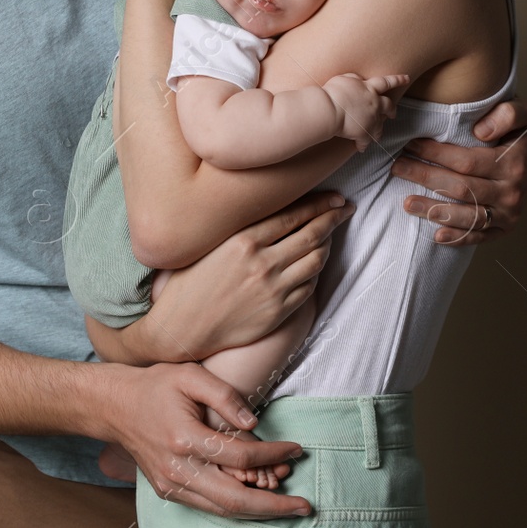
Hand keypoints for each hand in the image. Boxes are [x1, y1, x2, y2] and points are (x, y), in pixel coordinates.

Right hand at [104, 361, 313, 518]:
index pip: (241, 456)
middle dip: (274, 506)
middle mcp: (177, 469)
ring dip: (260, 512)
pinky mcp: (169, 491)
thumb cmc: (155, 386)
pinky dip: (237, 507)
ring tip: (289, 506)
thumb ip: (225, 395)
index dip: (273, 454)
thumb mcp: (190, 375)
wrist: (115, 406)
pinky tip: (259, 501)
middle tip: (306, 506)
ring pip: (223, 510)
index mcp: (184, 438)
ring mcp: (171, 485)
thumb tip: (254, 423)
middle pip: (235, 499)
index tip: (297, 448)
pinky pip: (209, 507)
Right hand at [136, 191, 352, 360]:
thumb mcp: (208, 245)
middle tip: (344, 209)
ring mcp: (273, 290)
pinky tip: (315, 264)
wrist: (182, 329)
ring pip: (315, 260)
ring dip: (328, 245)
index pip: (293, 215)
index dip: (319, 204)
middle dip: (333, 219)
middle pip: (312, 234)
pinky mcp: (278, 313)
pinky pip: (308, 287)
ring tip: (331, 235)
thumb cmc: (189, 284)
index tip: (334, 198)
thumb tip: (272, 210)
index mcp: (243, 240)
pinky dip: (316, 272)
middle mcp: (262, 263)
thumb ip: (240, 228)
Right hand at [323, 73, 408, 151]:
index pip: (386, 82)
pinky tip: (361, 148)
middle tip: (393, 114)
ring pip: (380, 126)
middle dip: (392, 110)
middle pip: (388, 106)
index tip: (406, 78)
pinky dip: (363, 145)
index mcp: (369, 89)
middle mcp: (374, 103)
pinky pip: (366, 141)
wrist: (329, 110)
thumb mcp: (343, 78)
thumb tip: (359, 79)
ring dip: (379, 130)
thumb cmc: (333, 92)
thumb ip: (354, 78)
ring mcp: (371, 119)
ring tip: (378, 134)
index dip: (397, 80)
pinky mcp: (364, 133)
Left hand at [390, 97, 526, 244]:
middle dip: (426, 178)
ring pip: (467, 216)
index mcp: (513, 164)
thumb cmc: (525, 132)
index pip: (466, 162)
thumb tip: (481, 131)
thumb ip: (506, 114)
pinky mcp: (507, 227)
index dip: (436, 154)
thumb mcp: (522, 113)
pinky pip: (481, 236)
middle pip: (461, 189)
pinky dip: (458, 238)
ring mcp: (510, 213)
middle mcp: (512, 192)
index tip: (412, 144)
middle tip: (398, 168)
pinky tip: (436, 235)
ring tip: (406, 203)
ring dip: (434, 212)